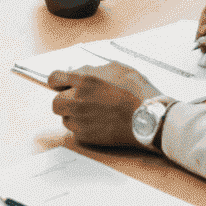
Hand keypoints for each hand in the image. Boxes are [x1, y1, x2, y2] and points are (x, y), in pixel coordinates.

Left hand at [47, 61, 163, 147]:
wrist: (151, 118)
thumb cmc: (139, 92)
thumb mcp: (117, 68)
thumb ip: (93, 69)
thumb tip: (78, 71)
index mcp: (85, 80)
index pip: (54, 78)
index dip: (57, 82)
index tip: (61, 84)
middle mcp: (78, 100)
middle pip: (55, 102)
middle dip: (64, 100)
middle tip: (76, 101)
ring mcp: (81, 120)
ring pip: (64, 118)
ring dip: (73, 115)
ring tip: (91, 113)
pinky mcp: (87, 136)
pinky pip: (75, 131)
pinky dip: (82, 128)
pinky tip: (97, 123)